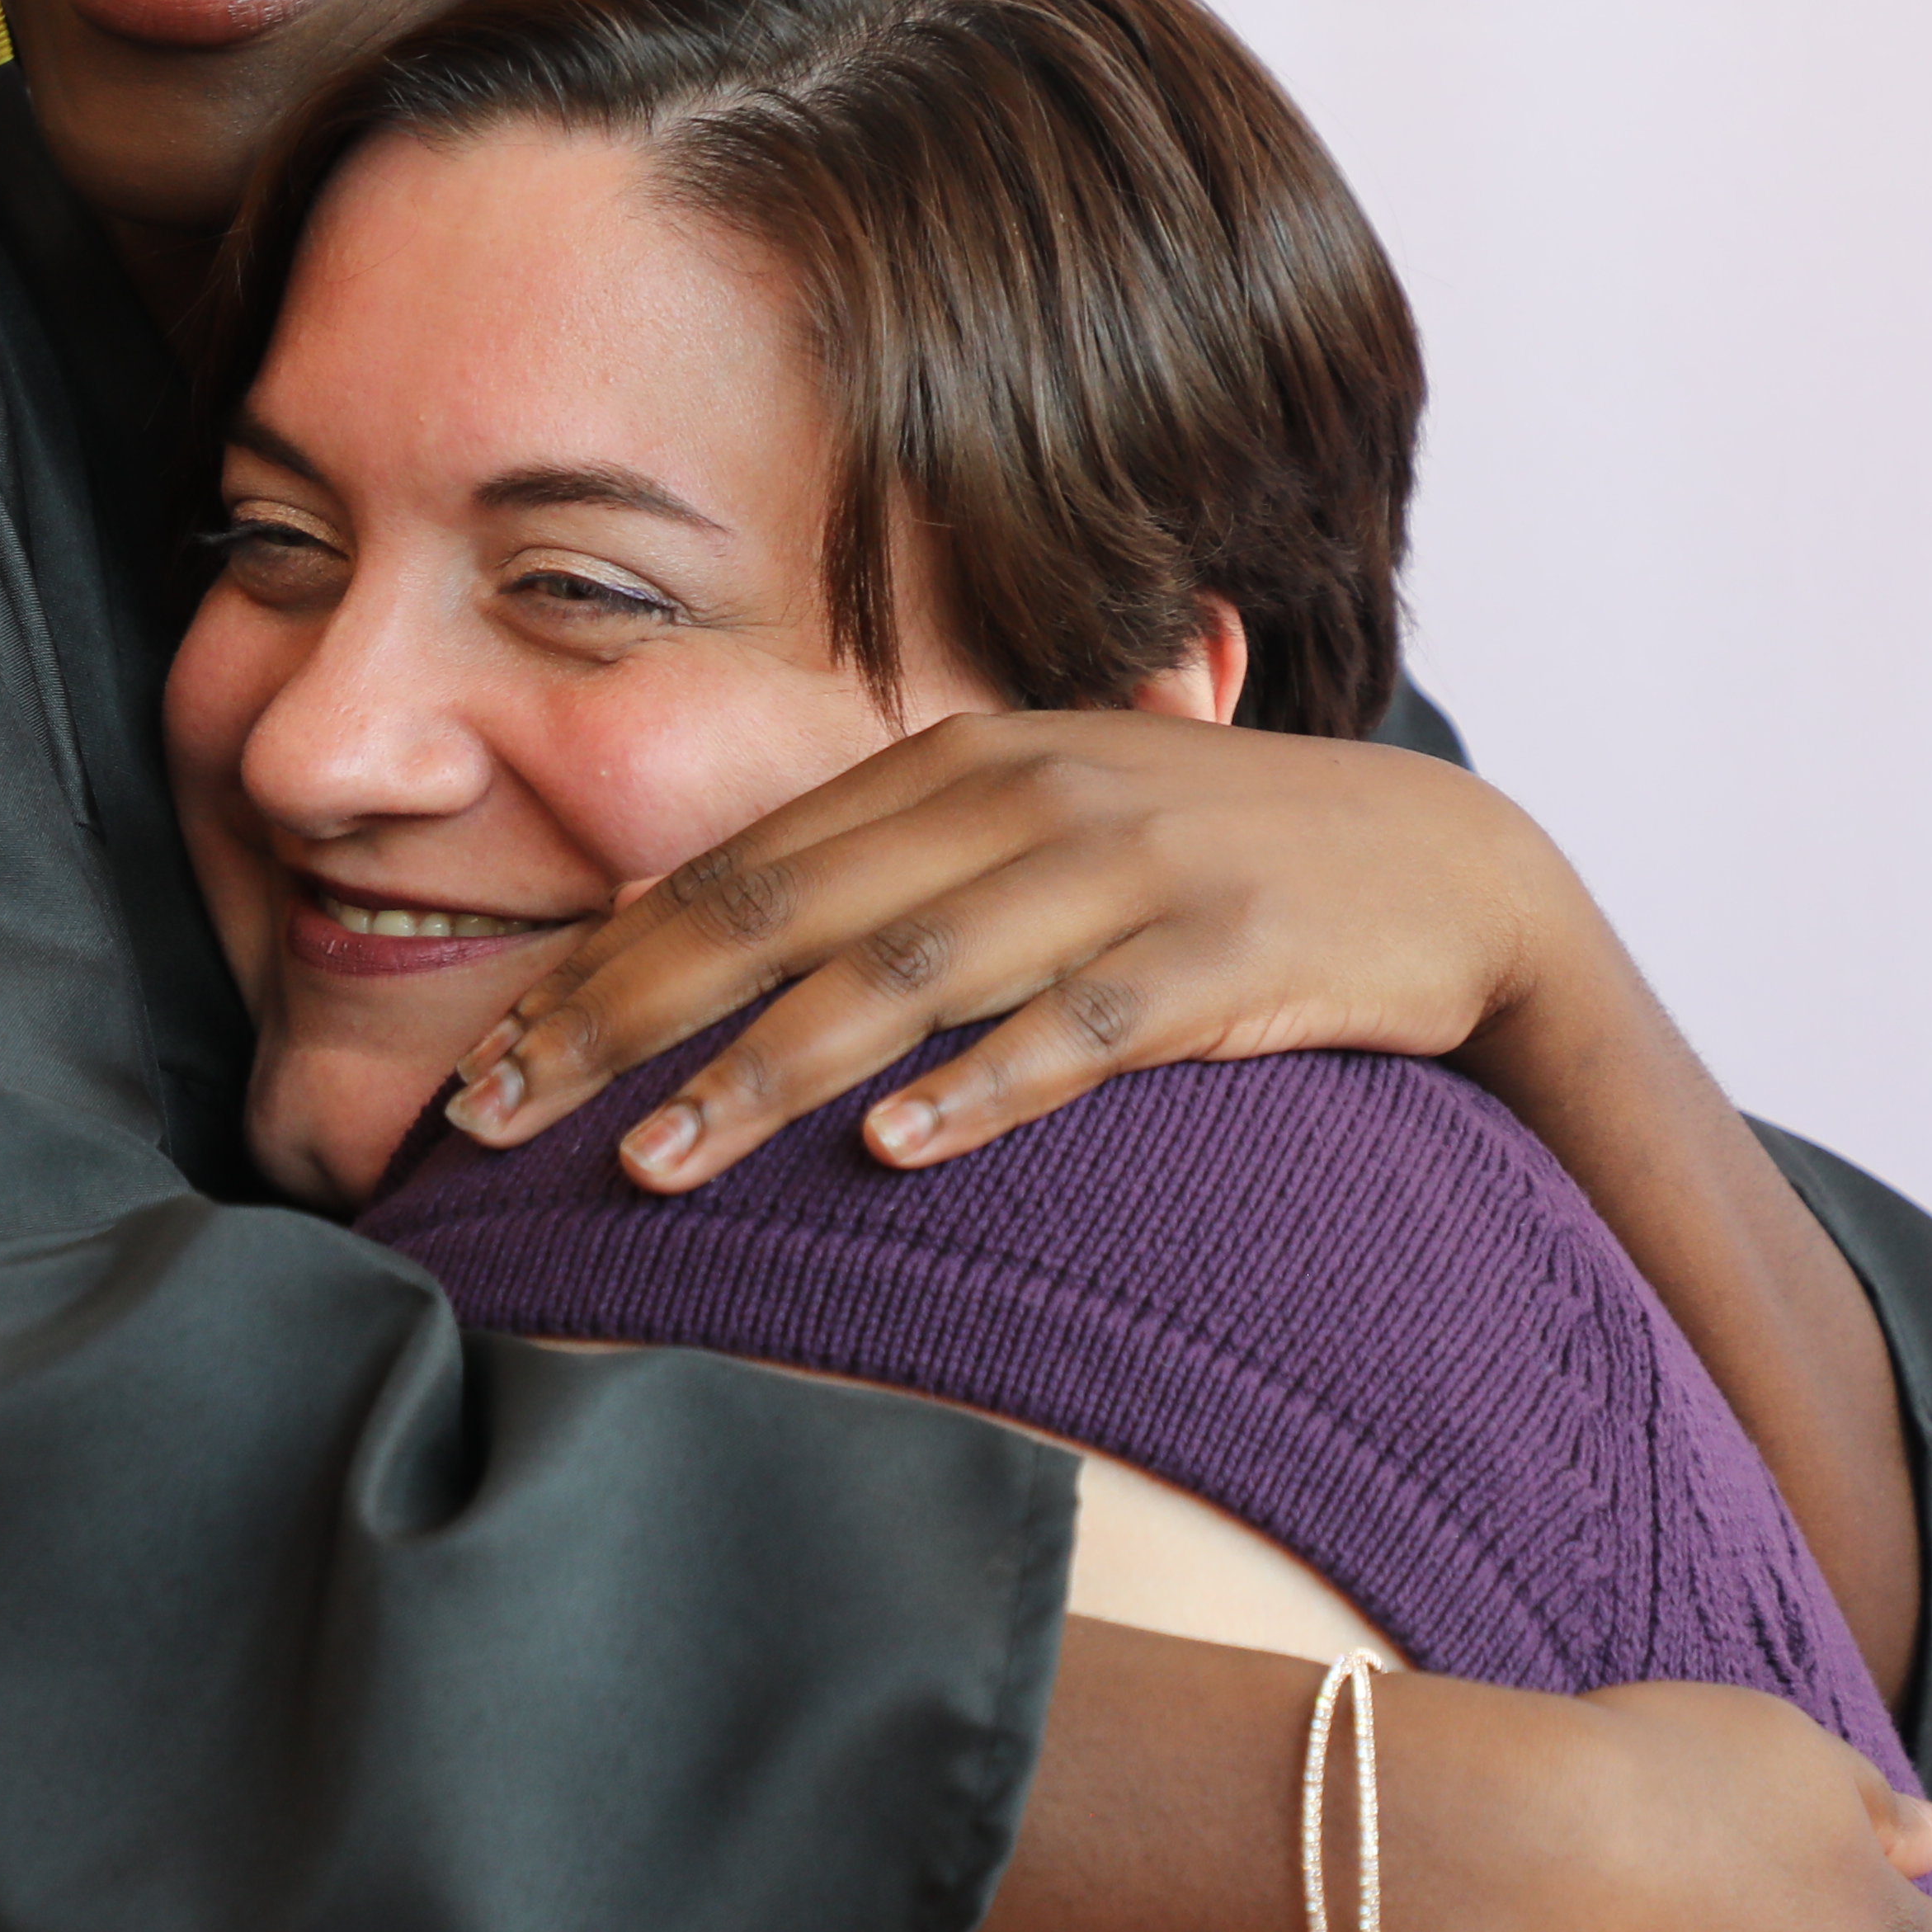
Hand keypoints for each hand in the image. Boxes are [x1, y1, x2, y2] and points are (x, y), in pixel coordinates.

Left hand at [446, 712, 1590, 1190]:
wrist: (1445, 866)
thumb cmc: (1199, 868)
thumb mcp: (1028, 835)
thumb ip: (875, 877)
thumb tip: (680, 948)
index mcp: (951, 766)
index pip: (732, 875)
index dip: (598, 969)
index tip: (486, 1063)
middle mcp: (1017, 800)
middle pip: (779, 920)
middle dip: (623, 1022)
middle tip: (501, 1121)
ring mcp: (1121, 875)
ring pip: (904, 979)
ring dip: (766, 1077)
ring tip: (649, 1165)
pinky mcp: (1218, 961)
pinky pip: (1077, 1035)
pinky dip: (980, 1090)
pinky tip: (894, 1154)